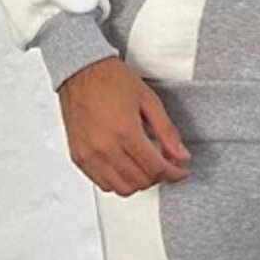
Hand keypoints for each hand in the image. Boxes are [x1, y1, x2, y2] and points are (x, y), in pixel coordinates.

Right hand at [58, 57, 192, 194]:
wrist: (81, 71)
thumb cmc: (111, 79)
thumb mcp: (149, 100)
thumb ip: (167, 131)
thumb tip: (181, 155)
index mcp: (125, 132)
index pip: (156, 168)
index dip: (174, 174)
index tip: (180, 171)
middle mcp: (105, 147)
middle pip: (140, 182)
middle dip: (158, 177)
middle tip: (165, 164)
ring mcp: (89, 155)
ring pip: (121, 188)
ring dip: (139, 182)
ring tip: (145, 166)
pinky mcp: (78, 157)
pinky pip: (102, 184)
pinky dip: (118, 181)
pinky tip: (125, 167)